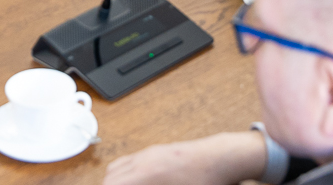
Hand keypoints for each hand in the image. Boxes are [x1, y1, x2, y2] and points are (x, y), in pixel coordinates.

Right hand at [104, 133, 263, 184]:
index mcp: (146, 175)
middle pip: (110, 177)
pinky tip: (135, 182)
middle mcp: (144, 160)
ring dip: (114, 181)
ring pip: (117, 167)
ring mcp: (149, 153)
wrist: (221, 158)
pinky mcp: (157, 150)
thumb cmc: (206, 181)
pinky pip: (129, 160)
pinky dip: (124, 172)